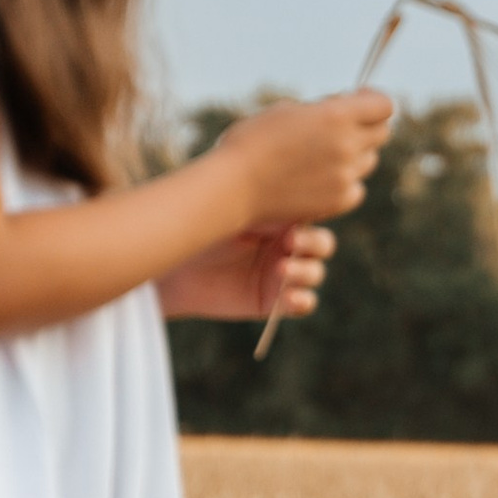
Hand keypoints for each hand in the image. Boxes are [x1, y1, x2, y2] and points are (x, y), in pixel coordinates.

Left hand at [157, 222, 334, 323]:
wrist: (175, 269)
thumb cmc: (200, 233)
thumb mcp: (234, 213)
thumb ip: (266, 206)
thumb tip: (299, 194)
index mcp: (282, 219)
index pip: (314, 216)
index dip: (313, 217)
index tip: (293, 221)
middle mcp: (286, 246)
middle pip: (322, 244)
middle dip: (313, 244)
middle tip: (289, 244)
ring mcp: (282, 275)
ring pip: (314, 273)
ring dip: (305, 272)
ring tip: (281, 271)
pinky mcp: (274, 302)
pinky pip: (303, 303)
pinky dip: (302, 301)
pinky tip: (289, 298)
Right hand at [223, 89, 393, 224]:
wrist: (235, 186)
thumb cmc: (253, 141)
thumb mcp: (288, 110)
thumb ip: (323, 110)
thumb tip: (347, 110)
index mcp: (336, 116)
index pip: (383, 105)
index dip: (372, 100)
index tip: (358, 99)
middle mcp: (347, 146)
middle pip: (381, 133)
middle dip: (366, 125)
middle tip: (339, 126)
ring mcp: (344, 176)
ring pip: (369, 161)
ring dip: (355, 153)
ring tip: (323, 153)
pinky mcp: (337, 202)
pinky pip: (356, 188)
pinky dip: (346, 182)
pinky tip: (322, 177)